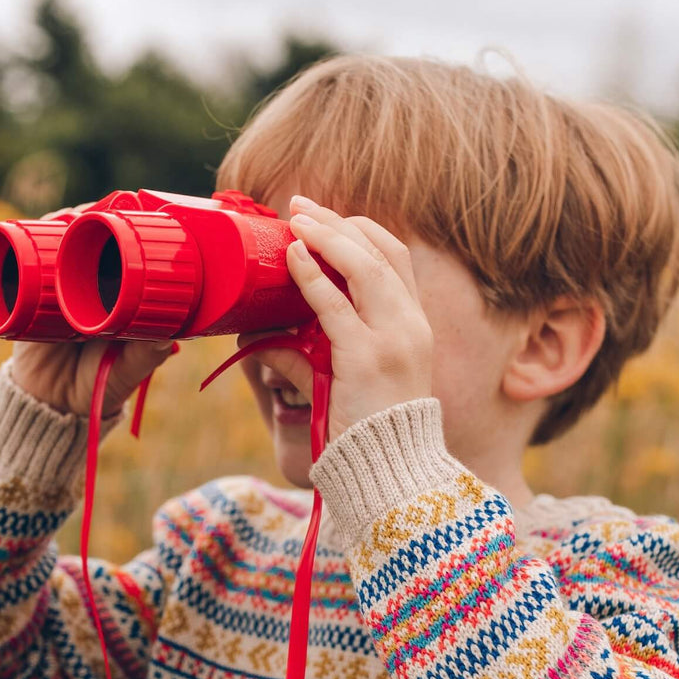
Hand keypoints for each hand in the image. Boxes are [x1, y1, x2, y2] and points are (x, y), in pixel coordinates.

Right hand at [8, 203, 175, 417]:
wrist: (51, 406)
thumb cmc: (96, 389)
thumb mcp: (125, 374)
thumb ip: (144, 359)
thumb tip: (168, 340)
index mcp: (120, 299)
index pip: (126, 257)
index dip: (130, 233)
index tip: (138, 215)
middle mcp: (90, 287)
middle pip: (93, 242)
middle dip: (97, 219)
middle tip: (104, 208)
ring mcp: (58, 288)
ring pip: (61, 245)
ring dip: (65, 224)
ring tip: (74, 216)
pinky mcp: (28, 295)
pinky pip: (26, 264)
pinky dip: (29, 242)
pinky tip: (40, 228)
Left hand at [236, 195, 433, 444]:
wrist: (392, 472)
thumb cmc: (371, 433)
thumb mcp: (349, 383)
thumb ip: (312, 355)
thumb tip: (263, 337)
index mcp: (415, 327)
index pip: (396, 259)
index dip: (361, 232)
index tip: (327, 220)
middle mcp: (410, 326)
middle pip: (381, 251)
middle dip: (338, 222)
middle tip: (301, 206)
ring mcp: (393, 339)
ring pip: (364, 266)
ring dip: (326, 236)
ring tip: (295, 219)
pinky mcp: (366, 357)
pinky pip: (335, 304)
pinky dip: (312, 274)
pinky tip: (294, 256)